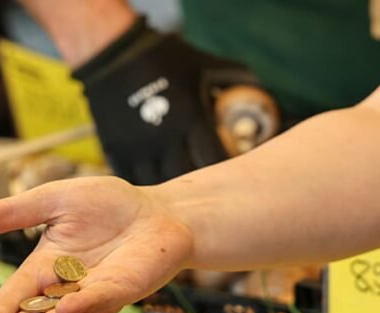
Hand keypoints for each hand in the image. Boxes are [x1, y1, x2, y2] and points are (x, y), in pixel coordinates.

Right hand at [0, 176, 193, 312]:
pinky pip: (99, 300)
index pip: (14, 293)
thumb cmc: (107, 205)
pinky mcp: (121, 291)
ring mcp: (93, 294)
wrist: (158, 211)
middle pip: (36, 312)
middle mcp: (65, 288)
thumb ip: (11, 214)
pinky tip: (65, 312)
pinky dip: (82, 306)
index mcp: (44, 268)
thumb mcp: (51, 202)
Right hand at [73, 17, 269, 184]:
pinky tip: (154, 188)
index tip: (229, 174)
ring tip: (180, 193)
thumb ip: (234, 78)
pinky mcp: (118, 150)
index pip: (213, 158)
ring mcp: (140, 147)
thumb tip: (265, 94)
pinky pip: (135, 179)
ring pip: (159, 183)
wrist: (114, 53)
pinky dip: (147, 182)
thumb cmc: (164, 58)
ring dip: (170, 190)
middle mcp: (166, 138)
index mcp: (191, 118)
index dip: (221, 168)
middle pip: (188, 177)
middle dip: (198, 187)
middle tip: (206, 189)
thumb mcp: (204, 64)